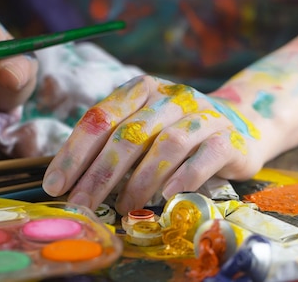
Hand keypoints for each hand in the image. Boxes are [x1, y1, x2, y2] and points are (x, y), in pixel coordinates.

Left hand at [42, 75, 264, 214]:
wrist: (241, 124)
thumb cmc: (178, 131)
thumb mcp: (144, 126)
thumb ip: (114, 142)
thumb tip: (71, 181)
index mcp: (142, 89)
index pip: (101, 117)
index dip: (75, 152)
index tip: (56, 185)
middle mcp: (171, 96)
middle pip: (129, 134)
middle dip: (100, 174)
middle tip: (82, 204)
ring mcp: (202, 114)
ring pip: (166, 145)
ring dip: (139, 181)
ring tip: (122, 207)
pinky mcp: (228, 138)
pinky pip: (203, 158)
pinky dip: (182, 178)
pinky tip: (165, 197)